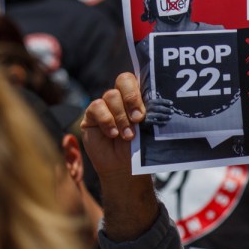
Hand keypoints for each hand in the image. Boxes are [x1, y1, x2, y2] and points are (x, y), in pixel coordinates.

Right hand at [81, 73, 159, 239]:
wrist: (124, 169)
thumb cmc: (139, 149)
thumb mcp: (147, 131)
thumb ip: (149, 115)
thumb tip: (157, 105)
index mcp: (137, 98)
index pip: (138, 80)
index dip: (139, 91)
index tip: (145, 112)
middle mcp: (121, 98)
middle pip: (123, 79)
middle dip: (132, 98)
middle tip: (138, 119)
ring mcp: (105, 105)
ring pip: (111, 96)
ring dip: (121, 117)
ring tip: (127, 136)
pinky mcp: (91, 115)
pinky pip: (96, 107)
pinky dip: (106, 121)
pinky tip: (113, 134)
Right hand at [144, 92, 173, 126]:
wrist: (137, 120)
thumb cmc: (146, 112)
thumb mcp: (150, 105)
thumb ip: (158, 104)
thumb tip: (169, 105)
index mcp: (149, 102)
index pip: (158, 101)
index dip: (165, 101)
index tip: (172, 103)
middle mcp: (147, 107)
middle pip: (159, 108)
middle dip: (166, 109)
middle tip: (172, 111)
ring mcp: (146, 114)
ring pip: (157, 115)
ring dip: (165, 116)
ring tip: (170, 117)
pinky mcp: (146, 121)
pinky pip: (155, 122)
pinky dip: (161, 122)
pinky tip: (165, 123)